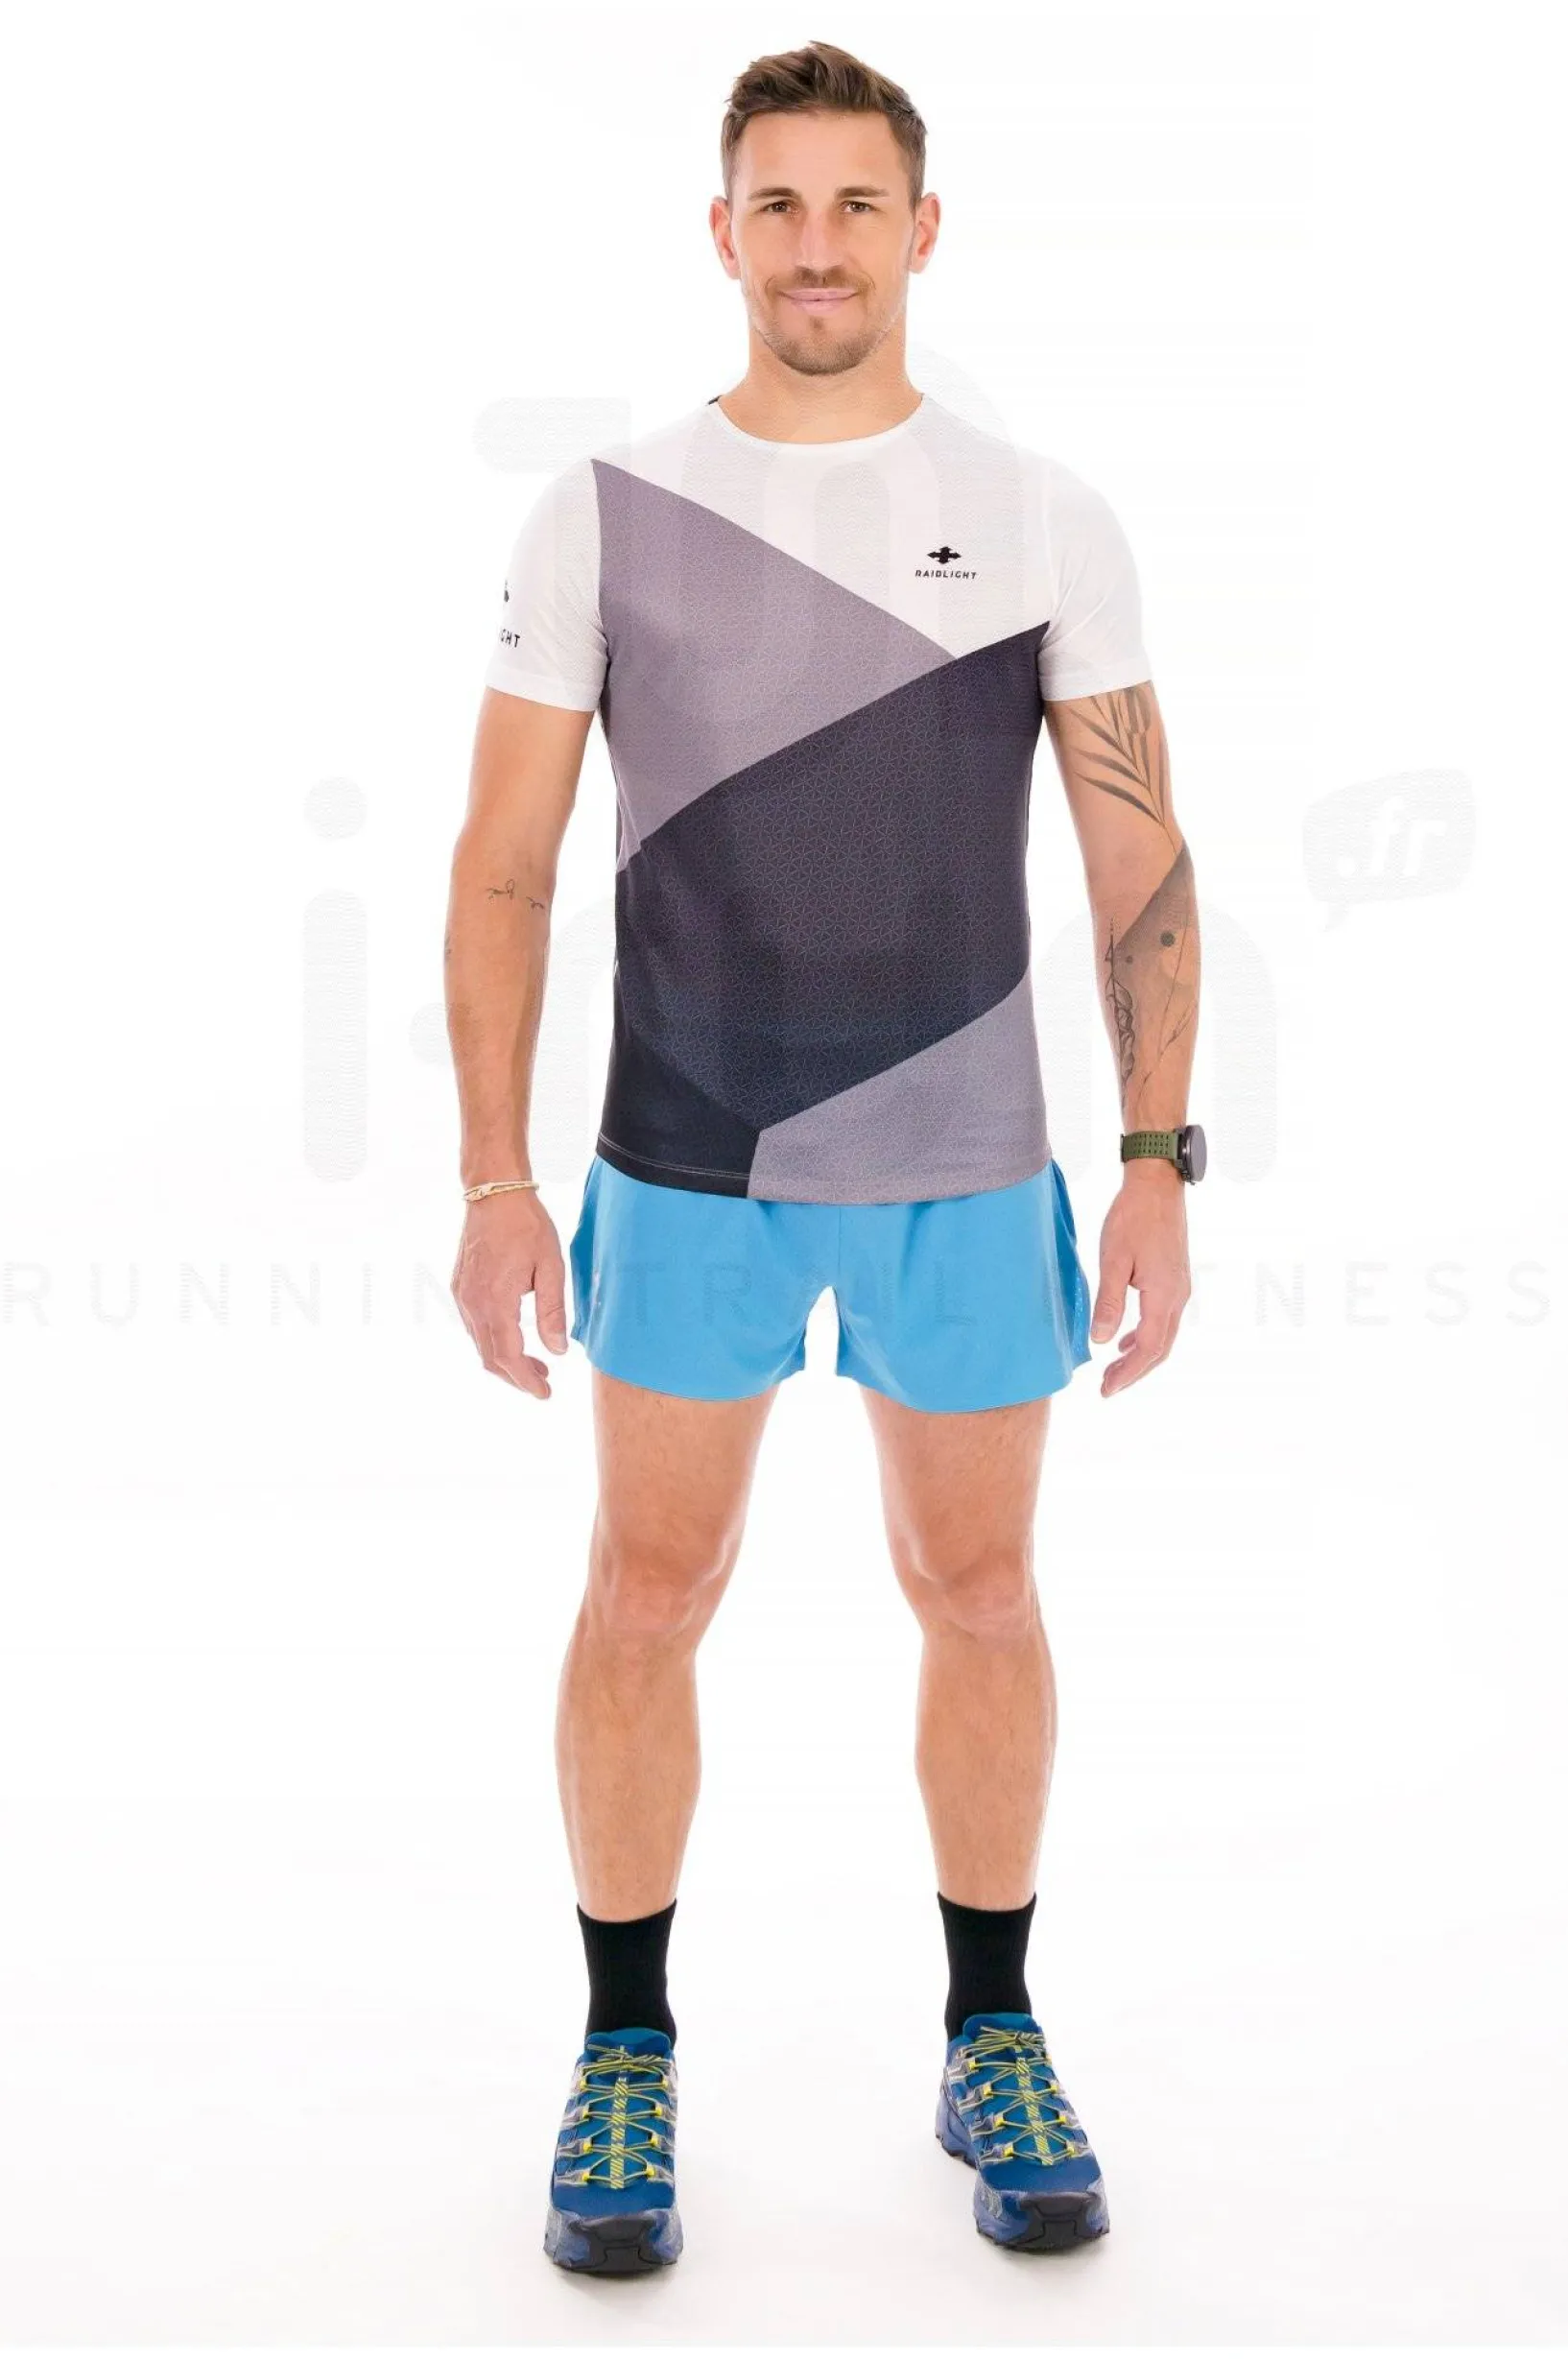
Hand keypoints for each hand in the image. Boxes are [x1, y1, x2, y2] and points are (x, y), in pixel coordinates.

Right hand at [451, 1190, 567, 1399]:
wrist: (493, 1193)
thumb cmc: (526, 1225)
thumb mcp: (551, 1268)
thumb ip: (552, 1312)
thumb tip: (557, 1351)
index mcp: (496, 1302)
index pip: (509, 1356)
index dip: (526, 1380)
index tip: (544, 1394)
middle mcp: (472, 1304)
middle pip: (490, 1357)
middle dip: (516, 1376)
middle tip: (543, 1383)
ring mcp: (462, 1296)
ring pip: (480, 1343)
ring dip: (505, 1359)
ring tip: (535, 1363)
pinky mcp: (460, 1286)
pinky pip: (473, 1326)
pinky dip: (493, 1340)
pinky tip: (513, 1336)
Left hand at [1090, 1163, 1191, 1396]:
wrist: (1158, 1184)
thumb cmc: (1133, 1217)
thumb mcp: (1113, 1260)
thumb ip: (1109, 1302)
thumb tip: (1102, 1341)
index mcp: (1164, 1295)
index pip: (1148, 1349)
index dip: (1127, 1373)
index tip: (1106, 1390)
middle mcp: (1179, 1296)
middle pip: (1160, 1349)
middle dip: (1134, 1372)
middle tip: (1107, 1387)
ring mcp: (1180, 1287)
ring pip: (1164, 1335)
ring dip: (1140, 1356)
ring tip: (1115, 1369)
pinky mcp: (1175, 1278)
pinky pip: (1164, 1319)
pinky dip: (1146, 1335)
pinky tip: (1127, 1338)